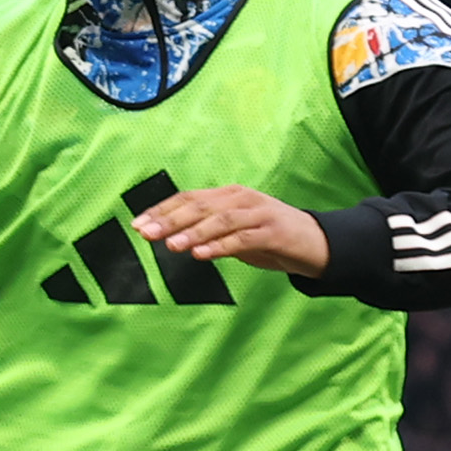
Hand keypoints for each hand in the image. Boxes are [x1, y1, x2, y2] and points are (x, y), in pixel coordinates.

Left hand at [132, 185, 327, 276]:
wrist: (314, 243)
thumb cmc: (267, 237)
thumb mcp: (232, 231)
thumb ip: (205, 230)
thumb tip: (168, 236)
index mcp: (228, 195)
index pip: (188, 198)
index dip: (161, 210)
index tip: (137, 225)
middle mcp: (242, 199)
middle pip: (200, 206)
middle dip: (170, 220)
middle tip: (145, 233)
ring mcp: (259, 213)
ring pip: (220, 220)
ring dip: (193, 232)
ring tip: (171, 245)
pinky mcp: (273, 232)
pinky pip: (243, 238)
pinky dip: (220, 246)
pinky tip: (201, 254)